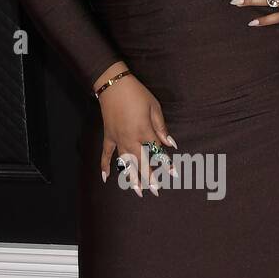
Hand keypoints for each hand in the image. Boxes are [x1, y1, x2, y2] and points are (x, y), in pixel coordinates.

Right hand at [93, 63, 175, 195]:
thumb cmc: (136, 94)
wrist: (113, 85)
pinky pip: (106, 154)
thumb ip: (161, 127)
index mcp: (144, 132)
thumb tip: (170, 143)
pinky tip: (106, 178)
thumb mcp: (154, 107)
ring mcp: (118, 139)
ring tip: (136, 191)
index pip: (158, 152)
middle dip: (149, 178)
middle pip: (141, 163)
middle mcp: (131, 139)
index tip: (174, 174)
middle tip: (154, 192)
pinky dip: (105, 166)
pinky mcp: (108, 137)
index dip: (167, 163)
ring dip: (130, 177)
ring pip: (125, 163)